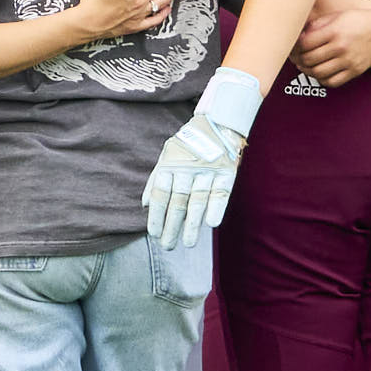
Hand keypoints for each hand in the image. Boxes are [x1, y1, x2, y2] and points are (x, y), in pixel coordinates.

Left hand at [144, 69, 260, 246]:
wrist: (216, 124)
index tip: (154, 234)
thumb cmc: (187, 146)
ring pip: (198, 201)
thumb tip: (144, 204)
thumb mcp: (166, 157)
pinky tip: (211, 224)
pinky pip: (220, 193)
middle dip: (172, 226)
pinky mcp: (226, 172)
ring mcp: (207, 170)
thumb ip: (155, 179)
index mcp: (169, 165)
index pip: (160, 195)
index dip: (156, 216)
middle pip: (177, 202)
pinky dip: (216, 207)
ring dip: (193, 224)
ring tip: (188, 243)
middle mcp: (187, 169)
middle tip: (168, 246)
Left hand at [294, 4, 370, 87]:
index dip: (294, 46)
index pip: (305, 43)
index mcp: (335, 31)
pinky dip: (321, 79)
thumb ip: (317, 25)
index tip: (292, 45)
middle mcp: (341, 47)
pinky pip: (332, 82)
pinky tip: (318, 72)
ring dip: (306, 70)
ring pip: (317, 73)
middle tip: (294, 57)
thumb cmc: (359, 20)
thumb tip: (298, 36)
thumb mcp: (337, 16)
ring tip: (303, 65)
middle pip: (309, 59)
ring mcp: (349, 61)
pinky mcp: (355, 71)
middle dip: (297, 59)